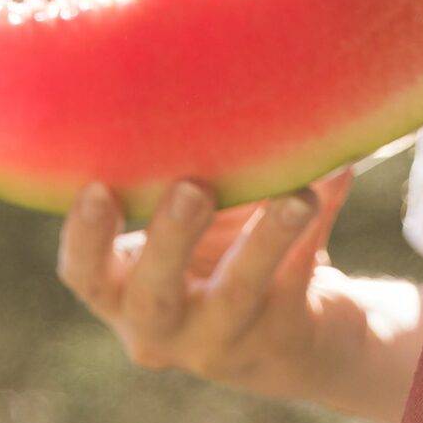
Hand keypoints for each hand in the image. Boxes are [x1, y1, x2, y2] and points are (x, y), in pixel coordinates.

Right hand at [56, 166, 362, 399]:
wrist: (303, 337)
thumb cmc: (224, 256)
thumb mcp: (192, 223)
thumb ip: (181, 172)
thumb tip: (203, 80)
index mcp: (122, 293)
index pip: (85, 275)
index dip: (85, 237)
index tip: (97, 188)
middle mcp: (162, 329)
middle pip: (154, 294)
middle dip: (171, 240)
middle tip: (192, 189)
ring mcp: (222, 342)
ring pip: (238, 293)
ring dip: (266, 238)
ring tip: (296, 195)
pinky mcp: (281, 340)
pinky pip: (298, 277)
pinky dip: (318, 226)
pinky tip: (338, 175)